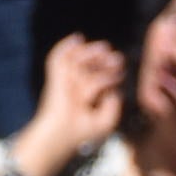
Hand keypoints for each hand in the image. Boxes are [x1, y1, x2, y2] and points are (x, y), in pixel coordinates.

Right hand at [10, 36, 126, 175]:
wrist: (62, 136)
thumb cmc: (83, 133)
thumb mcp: (106, 120)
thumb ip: (114, 103)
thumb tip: (115, 87)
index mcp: (86, 99)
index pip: (98, 79)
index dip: (110, 73)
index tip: (120, 74)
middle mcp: (75, 88)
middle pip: (89, 67)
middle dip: (103, 61)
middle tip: (117, 59)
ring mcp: (64, 83)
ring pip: (77, 61)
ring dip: (90, 53)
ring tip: (104, 49)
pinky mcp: (55, 80)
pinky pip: (57, 59)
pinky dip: (65, 47)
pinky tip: (78, 38)